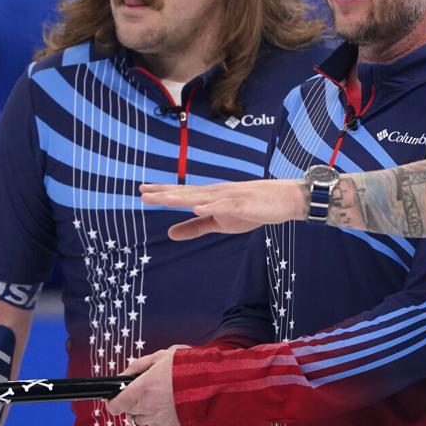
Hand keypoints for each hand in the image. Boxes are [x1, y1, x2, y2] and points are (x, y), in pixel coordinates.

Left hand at [105, 345, 187, 425]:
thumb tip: (123, 374)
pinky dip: (155, 415)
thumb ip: (137, 366)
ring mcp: (157, 418)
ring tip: (155, 396)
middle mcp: (146, 407)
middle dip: (131, 401)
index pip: (114, 406)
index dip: (113, 401)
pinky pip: (154, 422)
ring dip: (142, 410)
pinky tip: (165, 402)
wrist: (209, 382)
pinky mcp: (169, 424)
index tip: (116, 395)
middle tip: (143, 388)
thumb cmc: (184, 366)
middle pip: (127, 411)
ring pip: (140, 419)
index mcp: (140, 390)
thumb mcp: (159, 357)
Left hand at [139, 181, 306, 239]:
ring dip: (183, 197)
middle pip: (187, 193)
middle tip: (142, 192)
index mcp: (209, 198)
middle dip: (165, 193)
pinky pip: (225, 205)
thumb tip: (169, 233)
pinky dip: (211, 205)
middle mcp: (216, 193)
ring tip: (163, 199)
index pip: (182, 194)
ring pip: (202, 197)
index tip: (142, 191)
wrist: (283, 201)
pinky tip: (197, 206)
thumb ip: (195, 227)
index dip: (162, 193)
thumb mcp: (220, 222)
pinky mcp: (244, 204)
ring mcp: (229, 197)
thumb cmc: (251, 210)